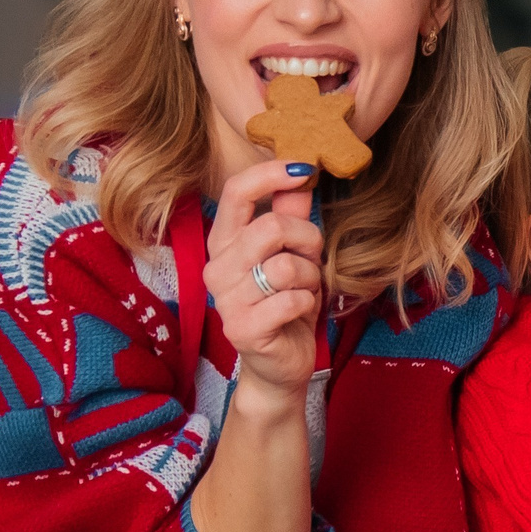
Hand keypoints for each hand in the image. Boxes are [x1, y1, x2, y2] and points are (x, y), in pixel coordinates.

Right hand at [206, 160, 322, 407]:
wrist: (281, 363)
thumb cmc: (286, 303)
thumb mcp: (294, 253)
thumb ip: (291, 214)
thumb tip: (300, 169)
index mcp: (225, 242)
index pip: (236, 192)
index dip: (271, 174)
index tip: (304, 170)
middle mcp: (217, 266)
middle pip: (271, 227)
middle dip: (308, 241)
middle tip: (312, 261)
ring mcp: (226, 299)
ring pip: (287, 266)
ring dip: (311, 279)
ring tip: (304, 292)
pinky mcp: (242, 328)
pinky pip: (292, 300)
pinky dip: (307, 304)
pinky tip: (298, 313)